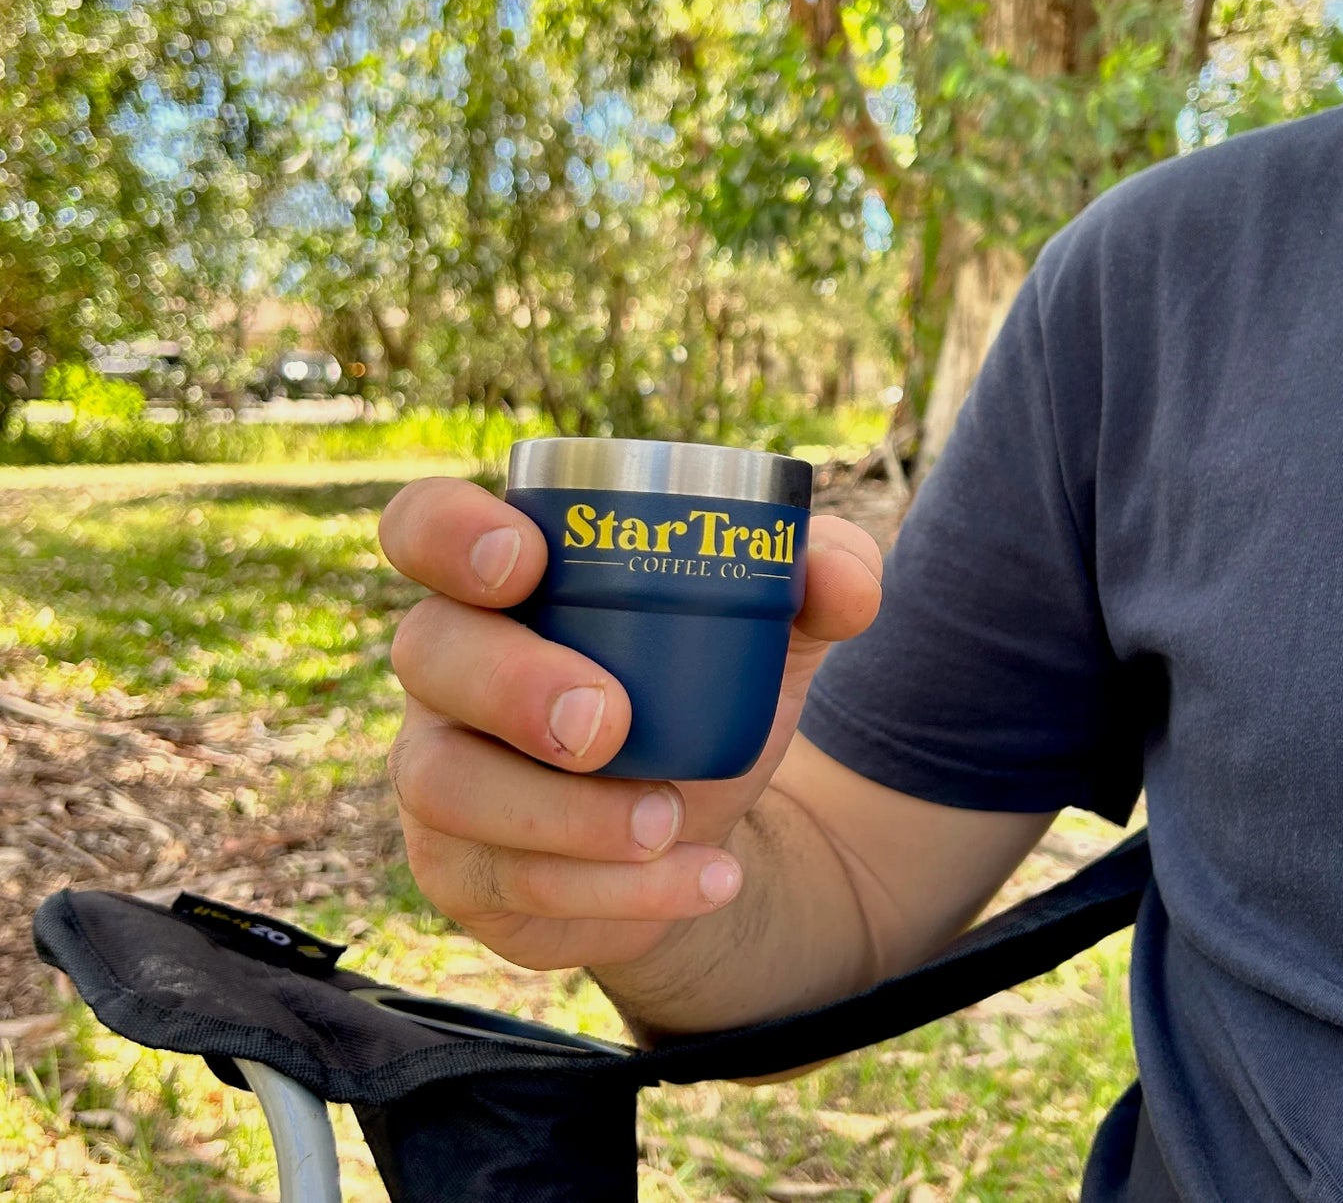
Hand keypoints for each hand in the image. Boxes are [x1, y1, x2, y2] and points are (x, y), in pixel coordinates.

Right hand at [379, 476, 882, 970]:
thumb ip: (817, 576)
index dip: (448, 534)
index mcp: (506, 581)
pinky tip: (702, 878)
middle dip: (511, 684)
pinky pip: (507, 882)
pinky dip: (613, 890)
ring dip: (563, 812)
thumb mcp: (771, 628)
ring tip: (669, 820)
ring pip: (447, 783)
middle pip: (426, 650)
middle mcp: (451, 666)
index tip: (525, 562)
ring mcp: (440, 770)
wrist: (698, 828)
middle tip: (607, 723)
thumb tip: (843, 577)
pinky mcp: (462, 871)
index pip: (425, 526)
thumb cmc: (703, 692)